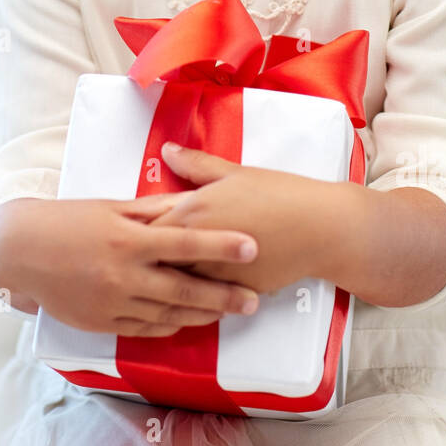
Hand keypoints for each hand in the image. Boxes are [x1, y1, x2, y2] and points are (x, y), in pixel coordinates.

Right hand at [0, 195, 262, 336]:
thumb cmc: (68, 221)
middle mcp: (124, 275)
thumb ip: (151, 210)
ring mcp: (113, 303)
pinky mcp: (101, 323)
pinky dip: (169, 326)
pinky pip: (144, 329)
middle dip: (224, 297)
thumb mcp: (110, 207)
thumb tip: (188, 202)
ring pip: (168, 316)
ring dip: (201, 316)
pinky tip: (187, 322)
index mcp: (128, 239)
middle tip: (253, 300)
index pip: (186, 243)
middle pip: (185, 290)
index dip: (222, 245)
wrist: (20, 251)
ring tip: (227, 312)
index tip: (253, 247)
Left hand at [145, 142, 328, 294]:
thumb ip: (195, 164)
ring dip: (167, 279)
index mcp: (190, 213)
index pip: (144, 229)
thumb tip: (166, 150)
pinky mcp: (232, 293)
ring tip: (156, 278)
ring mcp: (214, 274)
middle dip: (145, 259)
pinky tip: (191, 290)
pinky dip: (194, 293)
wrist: (320, 228)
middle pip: (154, 260)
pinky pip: (203, 296)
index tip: (126, 232)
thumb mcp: (234, 172)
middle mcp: (196, 248)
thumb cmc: (278, 193)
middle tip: (135, 258)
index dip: (133, 231)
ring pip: (175, 283)